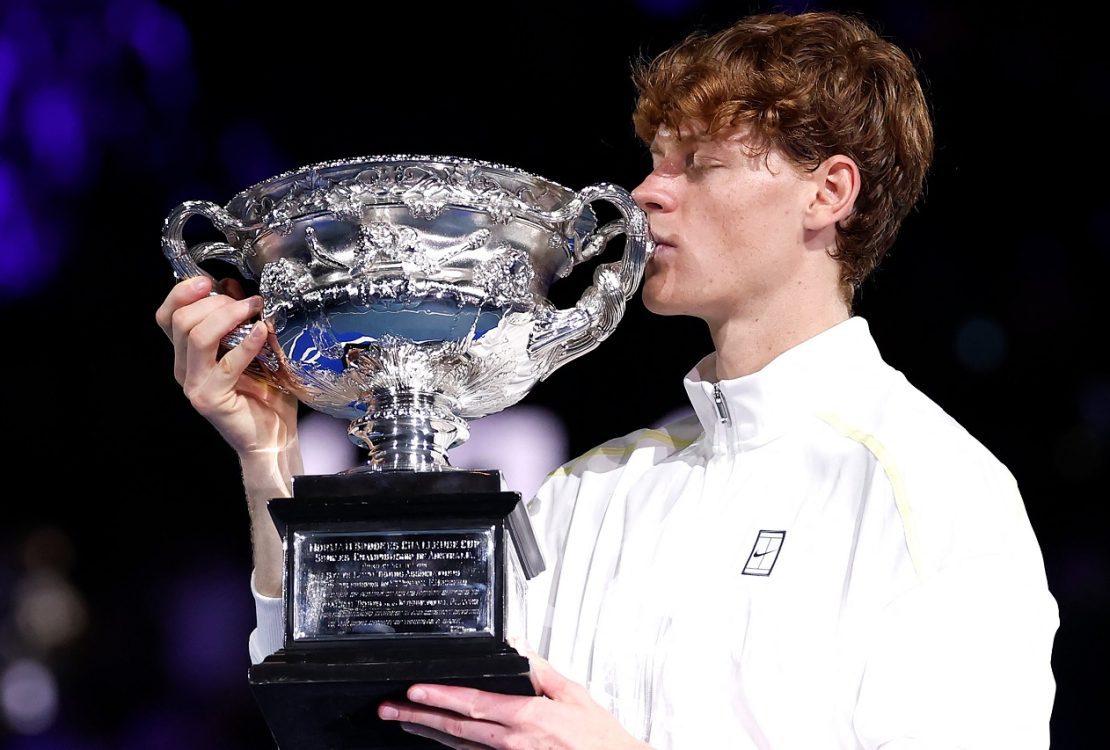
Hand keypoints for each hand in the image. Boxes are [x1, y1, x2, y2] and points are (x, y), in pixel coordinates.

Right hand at [154, 275, 298, 455]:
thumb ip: (239, 320)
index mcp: (187, 354)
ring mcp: (194, 385)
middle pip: (180, 321)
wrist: (273, 436)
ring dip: (227, 316)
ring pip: (196, 337)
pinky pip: (226, 363)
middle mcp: (184, 368)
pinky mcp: (210, 399)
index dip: (181, 293)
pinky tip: (264, 331)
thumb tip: (234, 287)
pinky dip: (247, 343)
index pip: (167, 315)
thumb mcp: (253, 348)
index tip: (209, 280)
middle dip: (214, 303)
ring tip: (254, 311)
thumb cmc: (266, 394)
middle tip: (246, 303)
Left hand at [378, 652, 649, 749]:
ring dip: (428, 732)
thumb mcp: (573, 693)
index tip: (414, 690)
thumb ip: (541, 670)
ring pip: (458, 746)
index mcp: (526, 719)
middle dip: (418, 717)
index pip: (473, 706)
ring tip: (402, 721)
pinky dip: (452, 747)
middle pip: (455, 729)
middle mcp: (511, 744)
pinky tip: (437, 738)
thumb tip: (518, 647)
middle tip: (389, 708)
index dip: (440, 697)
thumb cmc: (597, 738)